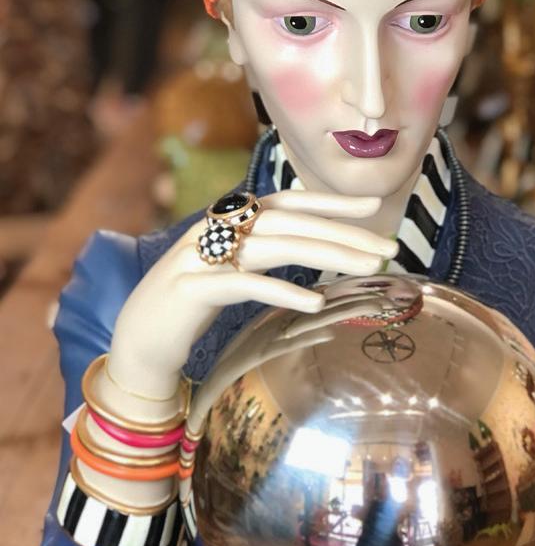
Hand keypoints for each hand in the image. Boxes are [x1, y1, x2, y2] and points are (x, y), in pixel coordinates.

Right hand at [109, 190, 398, 403]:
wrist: (136, 343)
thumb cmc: (191, 309)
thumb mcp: (232, 272)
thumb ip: (264, 254)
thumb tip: (316, 249)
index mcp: (228, 222)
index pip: (288, 203)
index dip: (330, 203)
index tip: (373, 208)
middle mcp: (215, 229)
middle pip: (289, 222)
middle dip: (342, 232)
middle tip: (387, 248)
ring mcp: (200, 256)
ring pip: (274, 246)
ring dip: (326, 255)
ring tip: (366, 268)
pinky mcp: (190, 289)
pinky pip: (244, 284)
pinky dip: (282, 291)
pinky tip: (316, 302)